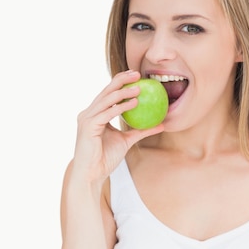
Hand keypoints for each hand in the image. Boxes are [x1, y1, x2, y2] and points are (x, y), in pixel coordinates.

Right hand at [71, 70, 163, 185]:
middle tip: (137, 74)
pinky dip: (121, 107)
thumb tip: (162, 124)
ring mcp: (87, 119)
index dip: (121, 82)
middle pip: (106, 91)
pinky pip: (107, 113)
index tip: (136, 76)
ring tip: (139, 88)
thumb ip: (141, 130)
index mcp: (95, 114)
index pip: (107, 93)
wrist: (92, 175)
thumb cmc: (106, 158)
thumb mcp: (127, 141)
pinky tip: (134, 103)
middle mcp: (88, 113)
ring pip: (107, 100)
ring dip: (123, 92)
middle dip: (121, 80)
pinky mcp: (88, 127)